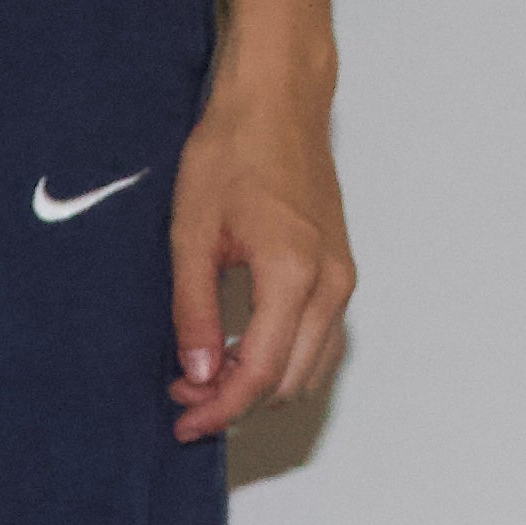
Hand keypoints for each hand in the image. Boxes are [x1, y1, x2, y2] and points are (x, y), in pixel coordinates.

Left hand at [165, 51, 354, 442]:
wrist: (277, 102)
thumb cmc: (234, 150)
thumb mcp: (191, 234)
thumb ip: (194, 312)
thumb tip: (199, 375)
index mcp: (293, 274)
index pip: (261, 374)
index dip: (219, 409)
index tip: (184, 422)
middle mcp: (330, 283)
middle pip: (289, 382)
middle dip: (235, 402)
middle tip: (183, 394)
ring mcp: (341, 279)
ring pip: (310, 369)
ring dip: (260, 386)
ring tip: (205, 376)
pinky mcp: (339, 272)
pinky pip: (320, 343)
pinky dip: (283, 363)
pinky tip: (239, 352)